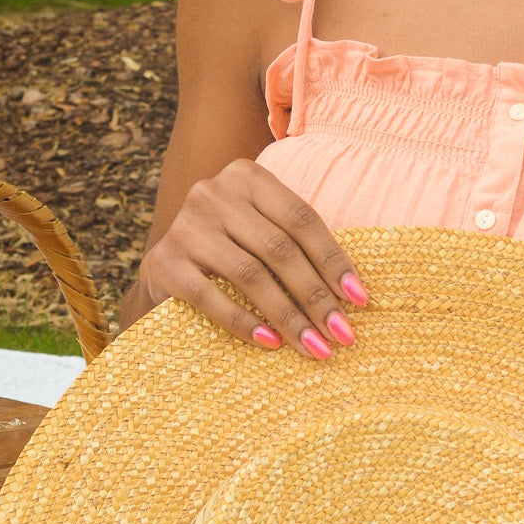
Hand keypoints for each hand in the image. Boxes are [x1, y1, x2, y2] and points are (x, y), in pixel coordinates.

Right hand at [139, 159, 368, 359]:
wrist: (164, 270)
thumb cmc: (230, 250)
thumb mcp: (260, 230)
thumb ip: (296, 244)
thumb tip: (353, 293)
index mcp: (247, 177)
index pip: (302, 218)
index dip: (334, 259)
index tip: (359, 299)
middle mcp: (214, 193)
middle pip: (280, 248)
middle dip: (317, 296)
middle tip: (342, 334)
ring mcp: (186, 226)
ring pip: (251, 274)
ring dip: (289, 317)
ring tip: (314, 346)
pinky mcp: (164, 262)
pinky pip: (212, 297)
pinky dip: (245, 323)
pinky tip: (271, 344)